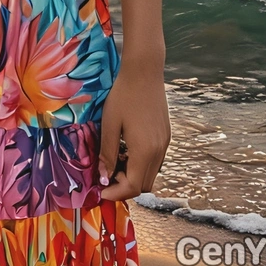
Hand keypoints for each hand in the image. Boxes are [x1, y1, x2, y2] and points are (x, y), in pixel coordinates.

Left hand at [98, 63, 169, 200]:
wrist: (145, 71)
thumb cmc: (123, 95)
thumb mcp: (110, 124)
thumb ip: (107, 153)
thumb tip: (102, 177)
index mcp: (144, 151)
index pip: (133, 187)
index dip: (115, 193)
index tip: (99, 191)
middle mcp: (159, 151)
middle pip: (144, 185)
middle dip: (124, 187)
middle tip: (105, 177)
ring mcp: (165, 144)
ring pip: (151, 174)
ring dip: (134, 176)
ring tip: (115, 162)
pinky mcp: (166, 136)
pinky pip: (155, 161)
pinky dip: (141, 164)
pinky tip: (127, 150)